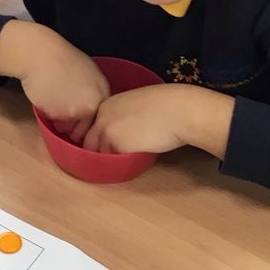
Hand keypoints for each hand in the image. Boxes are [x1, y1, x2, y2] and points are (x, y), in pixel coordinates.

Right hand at [0, 22, 109, 144]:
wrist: (40, 54)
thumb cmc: (62, 59)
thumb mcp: (89, 73)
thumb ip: (94, 93)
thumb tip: (93, 110)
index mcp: (104, 93)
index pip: (100, 121)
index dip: (89, 123)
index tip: (80, 119)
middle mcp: (93, 105)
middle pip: (85, 130)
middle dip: (75, 126)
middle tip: (65, 110)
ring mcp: (76, 112)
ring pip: (69, 130)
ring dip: (63, 123)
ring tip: (56, 103)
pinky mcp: (58, 115)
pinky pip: (55, 124)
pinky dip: (51, 116)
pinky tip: (48, 100)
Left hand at [83, 84, 235, 157]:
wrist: (179, 110)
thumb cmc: (167, 105)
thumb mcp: (136, 104)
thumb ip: (123, 116)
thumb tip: (122, 131)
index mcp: (106, 104)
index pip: (93, 128)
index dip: (99, 140)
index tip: (107, 148)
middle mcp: (101, 116)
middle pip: (90, 142)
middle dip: (98, 152)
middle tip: (108, 162)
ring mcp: (106, 131)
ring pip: (100, 154)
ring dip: (108, 160)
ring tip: (121, 163)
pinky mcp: (116, 145)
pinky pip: (113, 161)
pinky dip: (119, 165)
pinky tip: (130, 163)